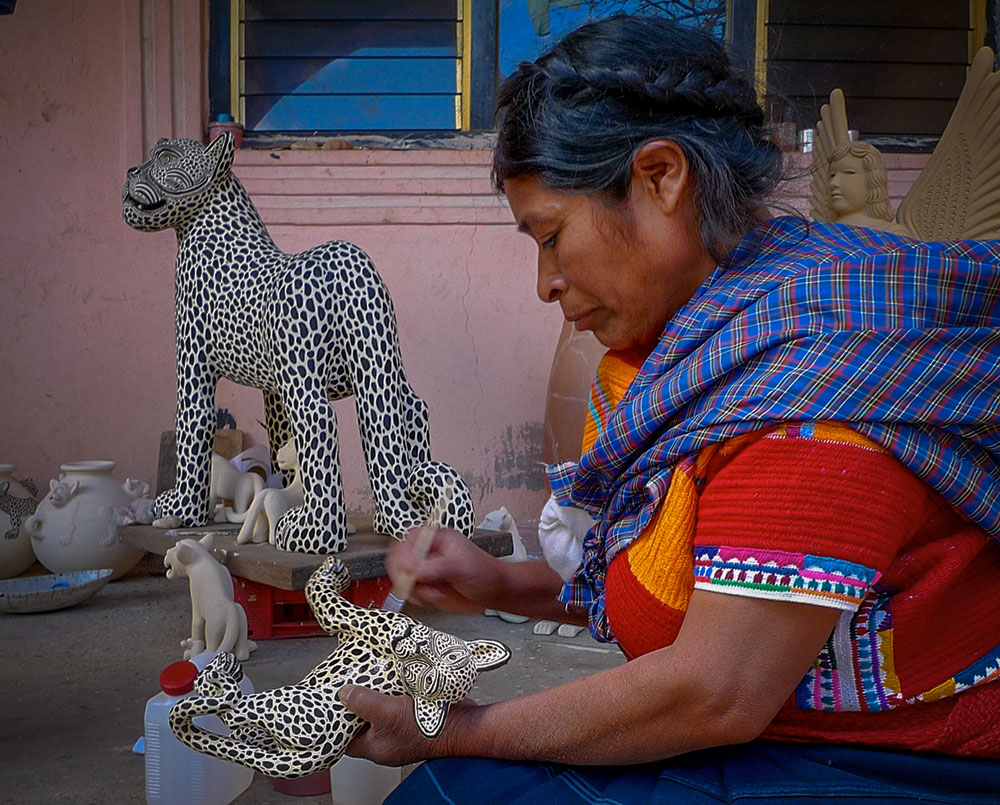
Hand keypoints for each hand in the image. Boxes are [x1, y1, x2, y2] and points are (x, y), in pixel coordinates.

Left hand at [338, 684, 475, 765]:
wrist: (462, 725)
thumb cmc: (426, 729)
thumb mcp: (386, 713)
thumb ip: (362, 703)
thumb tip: (344, 694)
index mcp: (375, 747)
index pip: (347, 740)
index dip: (338, 723)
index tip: (333, 705)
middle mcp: (388, 741)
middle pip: (364, 722)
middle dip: (358, 704)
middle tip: (352, 685)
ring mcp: (402, 729)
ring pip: (382, 711)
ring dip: (378, 695)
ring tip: (370, 678)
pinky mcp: (415, 716)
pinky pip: (399, 703)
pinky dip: (395, 691)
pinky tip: (393, 678)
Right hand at [386, 527, 506, 613]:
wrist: (495, 592)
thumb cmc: (485, 572)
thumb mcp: (461, 567)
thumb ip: (436, 567)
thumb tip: (412, 569)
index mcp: (436, 538)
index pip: (409, 540)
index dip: (403, 555)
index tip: (407, 571)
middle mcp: (428, 553)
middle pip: (399, 560)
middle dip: (405, 575)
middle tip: (416, 585)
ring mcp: (426, 570)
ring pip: (404, 579)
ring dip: (416, 590)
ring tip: (435, 592)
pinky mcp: (427, 586)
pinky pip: (412, 593)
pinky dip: (420, 598)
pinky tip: (435, 597)